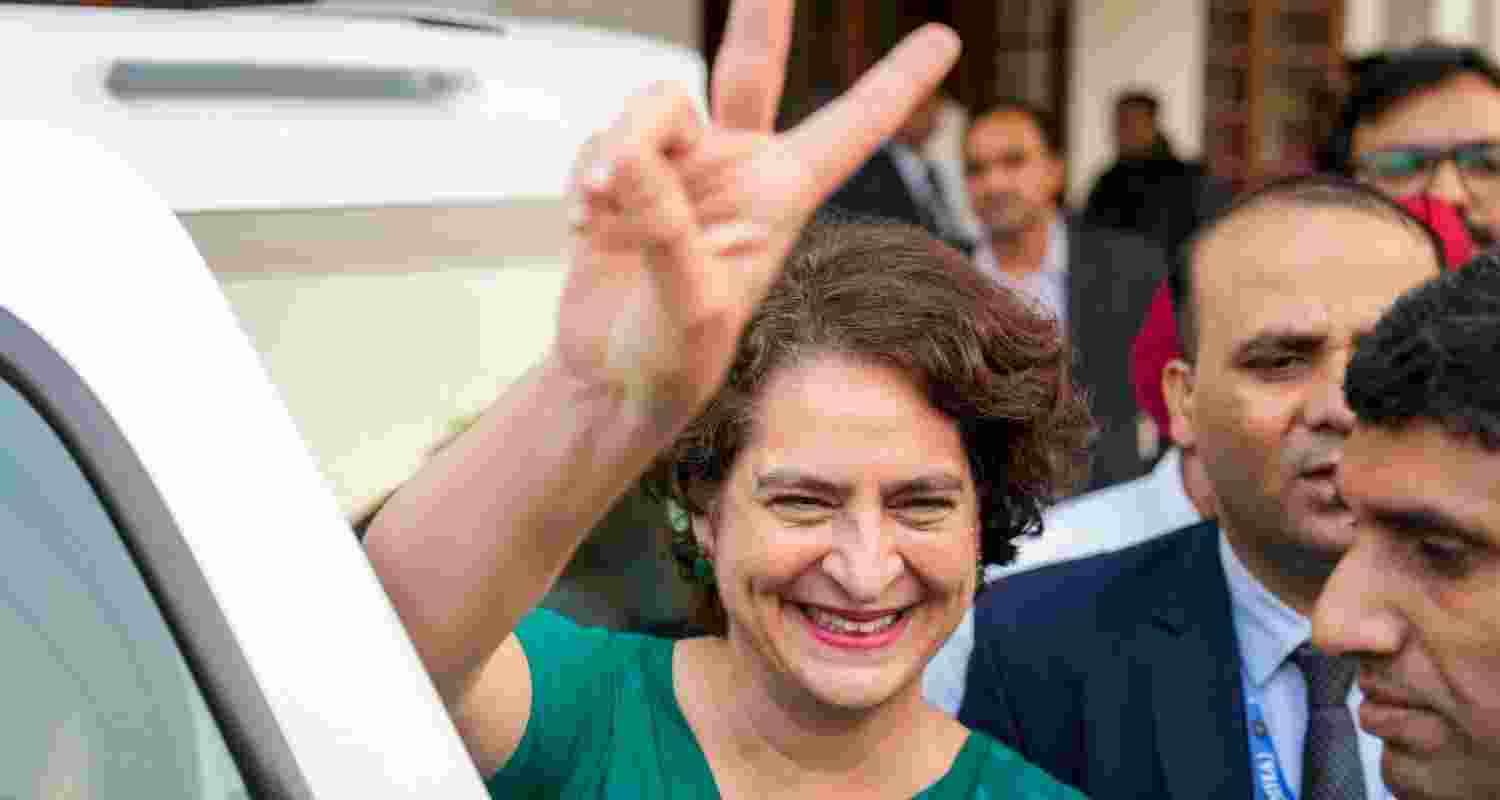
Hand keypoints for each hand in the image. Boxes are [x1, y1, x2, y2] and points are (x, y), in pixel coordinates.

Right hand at [553, 0, 959, 422]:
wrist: (612, 379)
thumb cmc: (675, 357)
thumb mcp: (692, 302)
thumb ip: (665, 224)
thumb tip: (625, 156)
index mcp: (781, 195)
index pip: (850, 128)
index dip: (897, 81)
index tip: (944, 39)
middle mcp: (734, 168)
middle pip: (750, 68)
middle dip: (761, 17)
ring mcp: (675, 168)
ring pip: (649, 104)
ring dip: (621, 143)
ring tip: (602, 202)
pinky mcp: (619, 178)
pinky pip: (597, 141)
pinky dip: (583, 178)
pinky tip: (585, 225)